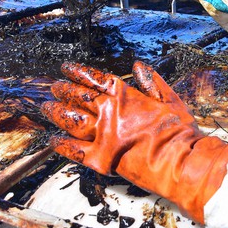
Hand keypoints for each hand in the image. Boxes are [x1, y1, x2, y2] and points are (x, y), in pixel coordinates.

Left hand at [41, 60, 227, 222]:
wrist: (180, 161)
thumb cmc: (178, 131)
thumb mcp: (170, 99)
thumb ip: (152, 82)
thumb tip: (138, 66)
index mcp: (125, 97)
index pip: (95, 79)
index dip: (79, 73)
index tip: (66, 68)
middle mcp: (109, 113)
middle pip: (78, 98)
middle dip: (64, 91)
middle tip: (54, 88)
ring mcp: (102, 136)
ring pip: (72, 120)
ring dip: (57, 113)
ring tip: (47, 108)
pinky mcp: (100, 159)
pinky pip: (74, 150)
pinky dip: (62, 145)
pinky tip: (54, 140)